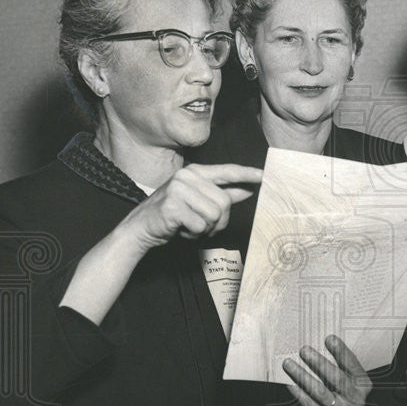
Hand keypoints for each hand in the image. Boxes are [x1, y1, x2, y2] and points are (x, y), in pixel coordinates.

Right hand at [119, 163, 261, 250]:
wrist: (141, 228)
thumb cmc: (173, 214)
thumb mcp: (198, 201)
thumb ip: (223, 194)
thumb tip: (247, 190)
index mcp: (195, 172)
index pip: (227, 171)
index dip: (247, 174)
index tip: (265, 176)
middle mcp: (187, 176)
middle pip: (224, 202)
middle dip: (218, 221)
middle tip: (201, 225)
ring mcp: (178, 189)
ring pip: (214, 215)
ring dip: (206, 228)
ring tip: (190, 226)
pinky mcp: (173, 205)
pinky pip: (200, 226)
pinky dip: (194, 234)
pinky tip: (181, 229)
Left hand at [283, 334, 371, 405]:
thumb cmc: (335, 392)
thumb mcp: (342, 378)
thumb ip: (335, 364)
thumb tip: (315, 342)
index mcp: (363, 384)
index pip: (352, 365)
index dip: (341, 352)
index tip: (329, 338)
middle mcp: (357, 400)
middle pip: (337, 379)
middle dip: (319, 363)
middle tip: (304, 350)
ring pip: (322, 393)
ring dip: (304, 377)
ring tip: (289, 364)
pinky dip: (299, 394)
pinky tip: (289, 383)